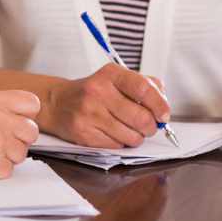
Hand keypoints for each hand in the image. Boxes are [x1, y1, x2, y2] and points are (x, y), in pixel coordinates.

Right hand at [42, 64, 169, 147]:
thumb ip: (143, 84)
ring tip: (128, 129)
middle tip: (148, 126)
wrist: (57, 103)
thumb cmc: (93, 92)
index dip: (159, 104)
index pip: (143, 88)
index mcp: (110, 74)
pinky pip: (117, 145)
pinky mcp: (84, 133)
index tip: (164, 114)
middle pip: (140, 117)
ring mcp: (89, 114)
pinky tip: (112, 133)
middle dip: (150, 126)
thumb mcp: (115, 79)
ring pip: (131, 136)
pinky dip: (121, 143)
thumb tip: (163, 102)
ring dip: (136, 137)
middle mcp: (98, 92)